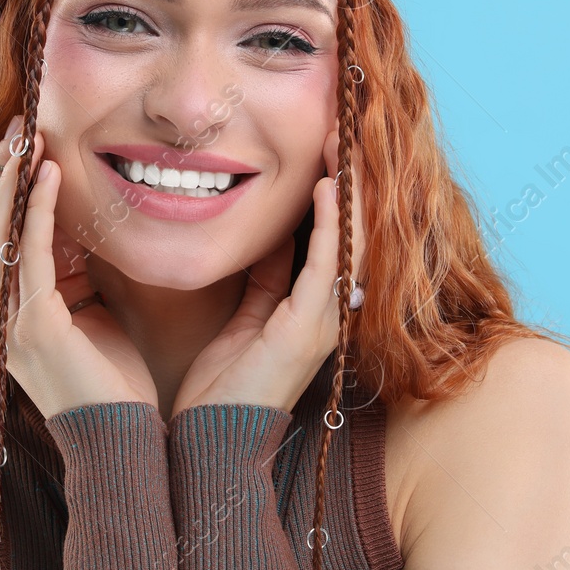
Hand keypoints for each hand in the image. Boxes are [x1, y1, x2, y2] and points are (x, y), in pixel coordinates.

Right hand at [0, 115, 157, 418]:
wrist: (123, 444)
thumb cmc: (115, 385)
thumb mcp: (93, 314)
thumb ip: (77, 274)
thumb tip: (80, 227)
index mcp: (4, 314)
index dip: (6, 186)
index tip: (24, 141)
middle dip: (1, 171)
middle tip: (19, 124)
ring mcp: (6, 321)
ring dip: (12, 178)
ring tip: (28, 135)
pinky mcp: (31, 324)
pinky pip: (28, 252)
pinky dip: (36, 208)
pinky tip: (49, 173)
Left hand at [170, 124, 366, 417]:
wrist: (213, 442)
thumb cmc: (223, 386)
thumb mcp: (248, 316)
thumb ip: (265, 277)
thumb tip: (275, 232)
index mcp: (316, 306)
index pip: (338, 234)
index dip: (340, 187)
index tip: (332, 139)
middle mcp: (331, 311)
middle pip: (356, 231)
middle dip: (354, 177)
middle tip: (347, 126)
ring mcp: (326, 320)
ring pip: (353, 240)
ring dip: (351, 188)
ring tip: (346, 140)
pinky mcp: (309, 328)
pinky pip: (328, 264)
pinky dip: (332, 223)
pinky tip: (330, 186)